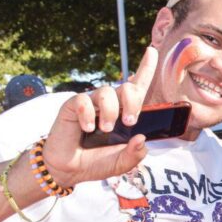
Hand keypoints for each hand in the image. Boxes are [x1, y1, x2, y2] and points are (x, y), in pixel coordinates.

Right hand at [41, 47, 157, 187]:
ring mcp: (91, 104)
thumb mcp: (122, 163)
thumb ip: (135, 154)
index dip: (146, 67)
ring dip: (110, 111)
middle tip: (129, 123)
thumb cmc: (97, 162)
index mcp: (125, 113)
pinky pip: (83, 100)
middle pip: (127, 87)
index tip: (152, 51)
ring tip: (104, 129)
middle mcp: (110, 104)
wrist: (69, 170)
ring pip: (106, 91)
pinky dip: (87, 114)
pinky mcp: (73, 107)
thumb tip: (141, 139)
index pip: (138, 85)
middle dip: (133, 101)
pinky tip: (87, 128)